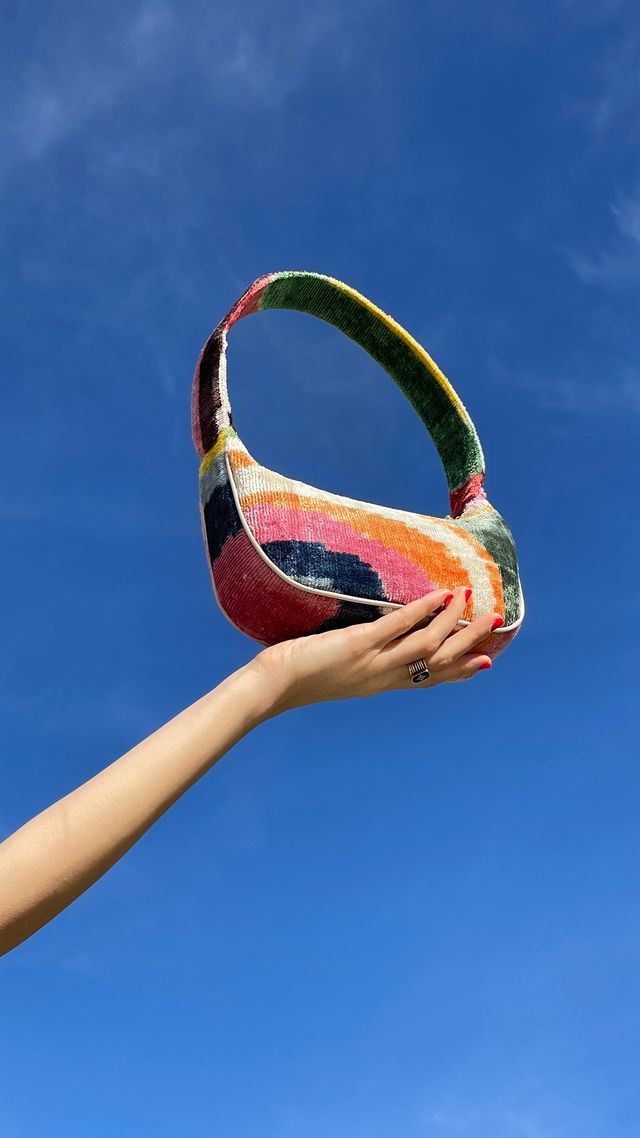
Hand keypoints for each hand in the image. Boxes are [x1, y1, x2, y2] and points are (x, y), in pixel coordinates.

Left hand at [249, 587, 499, 714]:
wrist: (272, 685)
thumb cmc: (295, 674)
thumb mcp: (338, 668)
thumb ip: (359, 657)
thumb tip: (369, 638)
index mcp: (379, 684)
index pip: (428, 680)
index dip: (459, 671)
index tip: (485, 662)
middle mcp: (382, 677)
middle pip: (438, 662)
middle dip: (468, 642)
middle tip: (493, 623)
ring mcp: (373, 662)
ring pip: (426, 644)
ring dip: (453, 622)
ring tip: (472, 600)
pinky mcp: (358, 645)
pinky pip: (398, 626)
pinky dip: (423, 610)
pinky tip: (440, 594)